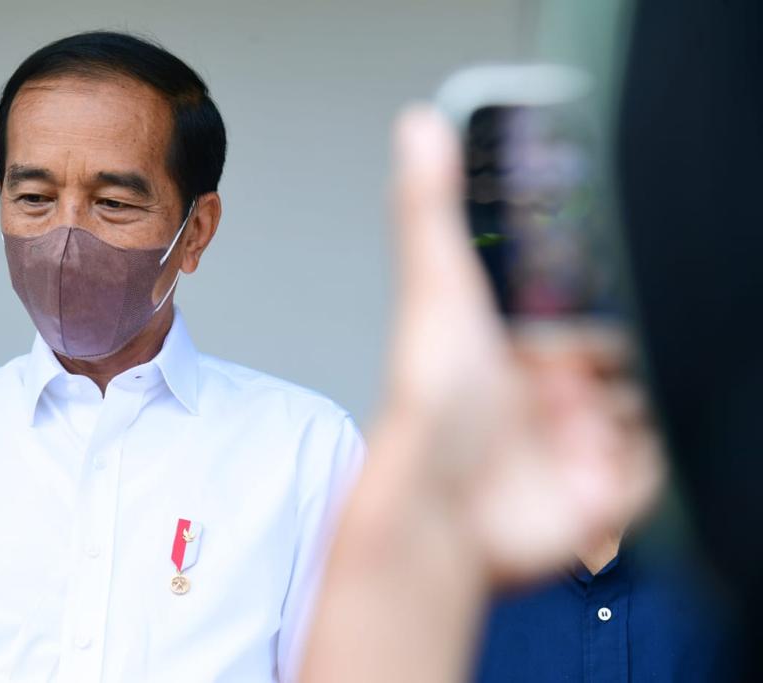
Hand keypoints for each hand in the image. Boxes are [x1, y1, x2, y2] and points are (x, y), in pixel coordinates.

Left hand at [375, 105, 660, 582]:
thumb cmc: (430, 402)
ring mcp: (572, 448)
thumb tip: (418, 125)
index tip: (604, 292)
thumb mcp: (437, 285)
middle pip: (619, 361)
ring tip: (587, 415)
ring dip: (631, 409)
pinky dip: (636, 464)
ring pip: (641, 413)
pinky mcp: (597, 499)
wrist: (442, 507)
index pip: (576, 312)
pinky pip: (649, 471)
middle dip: (617, 356)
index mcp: (511, 349)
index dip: (595, 300)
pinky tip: (597, 459)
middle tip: (588, 362)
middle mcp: (541, 398)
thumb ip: (431, 206)